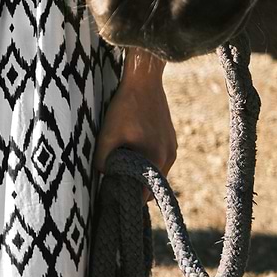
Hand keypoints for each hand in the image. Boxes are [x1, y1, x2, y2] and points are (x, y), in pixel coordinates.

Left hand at [94, 49, 175, 202]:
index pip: (144, 196)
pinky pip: (158, 158)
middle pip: (150, 186)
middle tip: (114, 180)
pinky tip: (132, 147)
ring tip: (121, 162)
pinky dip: (146, 159)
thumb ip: (104, 162)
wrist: (144, 79)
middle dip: (133, 186)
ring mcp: (172, 147)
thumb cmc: (125, 107)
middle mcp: (169, 157)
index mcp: (156, 159)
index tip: (114, 195)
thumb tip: (104, 176)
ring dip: (140, 172)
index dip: (128, 198)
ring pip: (154, 172)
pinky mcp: (170, 138)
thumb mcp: (107, 135)